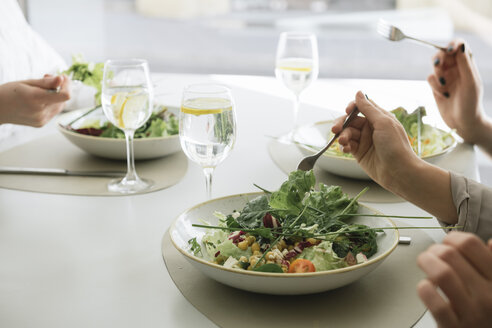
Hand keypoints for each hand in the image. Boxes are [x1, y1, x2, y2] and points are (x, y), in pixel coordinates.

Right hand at [0, 74, 69, 126]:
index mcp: (36, 99)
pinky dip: (50, 104)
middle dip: (60, 88)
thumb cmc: (8, 92)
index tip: (62, 77)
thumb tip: (62, 79)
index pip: (65, 95)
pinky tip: (39, 100)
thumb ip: (46, 82)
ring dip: (56, 96)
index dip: (67, 85)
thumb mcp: (26, 83)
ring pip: (60, 106)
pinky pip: (53, 112)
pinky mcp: (41, 124)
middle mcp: (40, 112)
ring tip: (41, 89)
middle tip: (47, 78)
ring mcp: (41, 120)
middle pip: (63, 99)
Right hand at [332, 91, 457, 222]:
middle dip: (342, 124)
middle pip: (350, 120)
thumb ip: (368, 108)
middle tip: (335, 130)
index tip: (347, 111)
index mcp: (379, 118)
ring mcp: (365, 141)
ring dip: (343, 136)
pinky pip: (347, 145)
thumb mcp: (383, 122)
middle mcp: (371, 128)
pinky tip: (346, 149)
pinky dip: (344, 146)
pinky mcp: (359, 153)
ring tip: (344, 142)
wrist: (399, 172)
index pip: (361, 107)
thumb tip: (359, 93)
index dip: (352, 107)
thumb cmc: (396, 146)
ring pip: (347, 133)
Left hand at [417, 232, 491, 327]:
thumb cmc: (487, 315)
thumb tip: (491, 242)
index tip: (448, 244)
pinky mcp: (452, 327)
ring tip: (425, 265)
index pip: (470, 244)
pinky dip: (423, 287)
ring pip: (441, 273)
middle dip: (434, 249)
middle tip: (431, 256)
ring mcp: (471, 313)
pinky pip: (432, 299)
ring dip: (426, 262)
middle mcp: (487, 296)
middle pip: (450, 254)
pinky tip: (426, 287)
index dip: (452, 238)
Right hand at [428, 39, 491, 145]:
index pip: (459, 45)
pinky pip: (430, 78)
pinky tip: (443, 95)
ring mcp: (445, 77)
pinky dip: (434, 86)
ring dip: (437, 74)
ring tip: (444, 85)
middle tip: (440, 65)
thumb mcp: (470, 82)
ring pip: (434, 66)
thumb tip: (459, 44)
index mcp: (467, 64)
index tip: (449, 51)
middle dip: (440, 59)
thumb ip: (465, 63)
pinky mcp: (436, 86)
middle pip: (443, 53)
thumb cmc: (471, 102)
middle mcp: (456, 68)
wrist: (463, 122)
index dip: (452, 45)